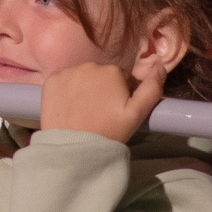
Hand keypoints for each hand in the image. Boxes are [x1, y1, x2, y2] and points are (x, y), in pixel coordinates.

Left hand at [39, 58, 166, 142]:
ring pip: (83, 77)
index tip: (116, 112)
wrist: (74, 146)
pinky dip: (67, 90)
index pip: (122, 79)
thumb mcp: (137, 114)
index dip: (122, 95)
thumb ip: (152, 88)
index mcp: (113, 71)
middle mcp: (90, 65)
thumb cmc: (109, 131)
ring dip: (86, 89)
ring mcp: (68, 71)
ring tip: (85, 112)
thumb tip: (160, 65)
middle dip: (104, 90)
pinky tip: (70, 107)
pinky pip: (64, 80)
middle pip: (102, 76)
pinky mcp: (51, 79)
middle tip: (101, 113)